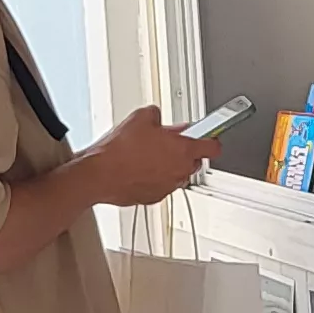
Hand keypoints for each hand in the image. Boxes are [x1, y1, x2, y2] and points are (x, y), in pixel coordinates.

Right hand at [71, 107, 214, 206]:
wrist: (100, 175)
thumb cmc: (119, 151)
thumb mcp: (140, 118)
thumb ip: (157, 115)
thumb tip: (156, 116)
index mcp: (183, 150)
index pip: (213, 146)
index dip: (211, 138)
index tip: (207, 134)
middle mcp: (180, 170)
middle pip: (194, 160)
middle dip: (184, 150)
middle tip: (167, 140)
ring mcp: (168, 186)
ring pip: (177, 173)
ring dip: (168, 164)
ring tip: (147, 154)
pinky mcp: (154, 197)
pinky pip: (161, 184)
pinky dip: (154, 177)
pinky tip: (138, 167)